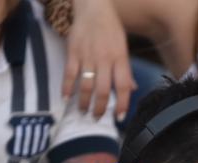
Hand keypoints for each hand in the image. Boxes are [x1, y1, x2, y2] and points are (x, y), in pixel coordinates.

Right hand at [61, 0, 133, 120]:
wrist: (93, 7)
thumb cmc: (110, 28)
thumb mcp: (123, 47)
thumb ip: (126, 70)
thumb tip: (131, 89)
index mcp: (120, 58)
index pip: (123, 86)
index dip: (123, 104)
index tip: (119, 117)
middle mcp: (104, 59)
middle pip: (103, 90)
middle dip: (101, 108)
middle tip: (97, 118)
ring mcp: (87, 56)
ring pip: (86, 85)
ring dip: (84, 102)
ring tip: (83, 112)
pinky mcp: (73, 52)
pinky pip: (69, 74)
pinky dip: (67, 88)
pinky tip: (66, 98)